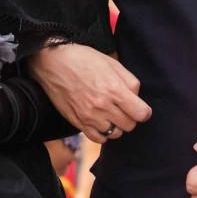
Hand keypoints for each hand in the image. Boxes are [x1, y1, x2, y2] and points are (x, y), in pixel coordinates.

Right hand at [27, 44, 150, 143]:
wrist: (53, 62)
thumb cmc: (83, 58)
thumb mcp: (112, 63)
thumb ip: (129, 81)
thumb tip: (137, 97)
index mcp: (114, 89)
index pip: (141, 113)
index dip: (143, 111)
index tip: (140, 108)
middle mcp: (103, 106)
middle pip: (130, 125)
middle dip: (131, 117)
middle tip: (124, 108)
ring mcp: (89, 116)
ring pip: (116, 133)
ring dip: (117, 125)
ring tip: (112, 113)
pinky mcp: (78, 122)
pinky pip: (98, 138)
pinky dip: (103, 133)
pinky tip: (101, 122)